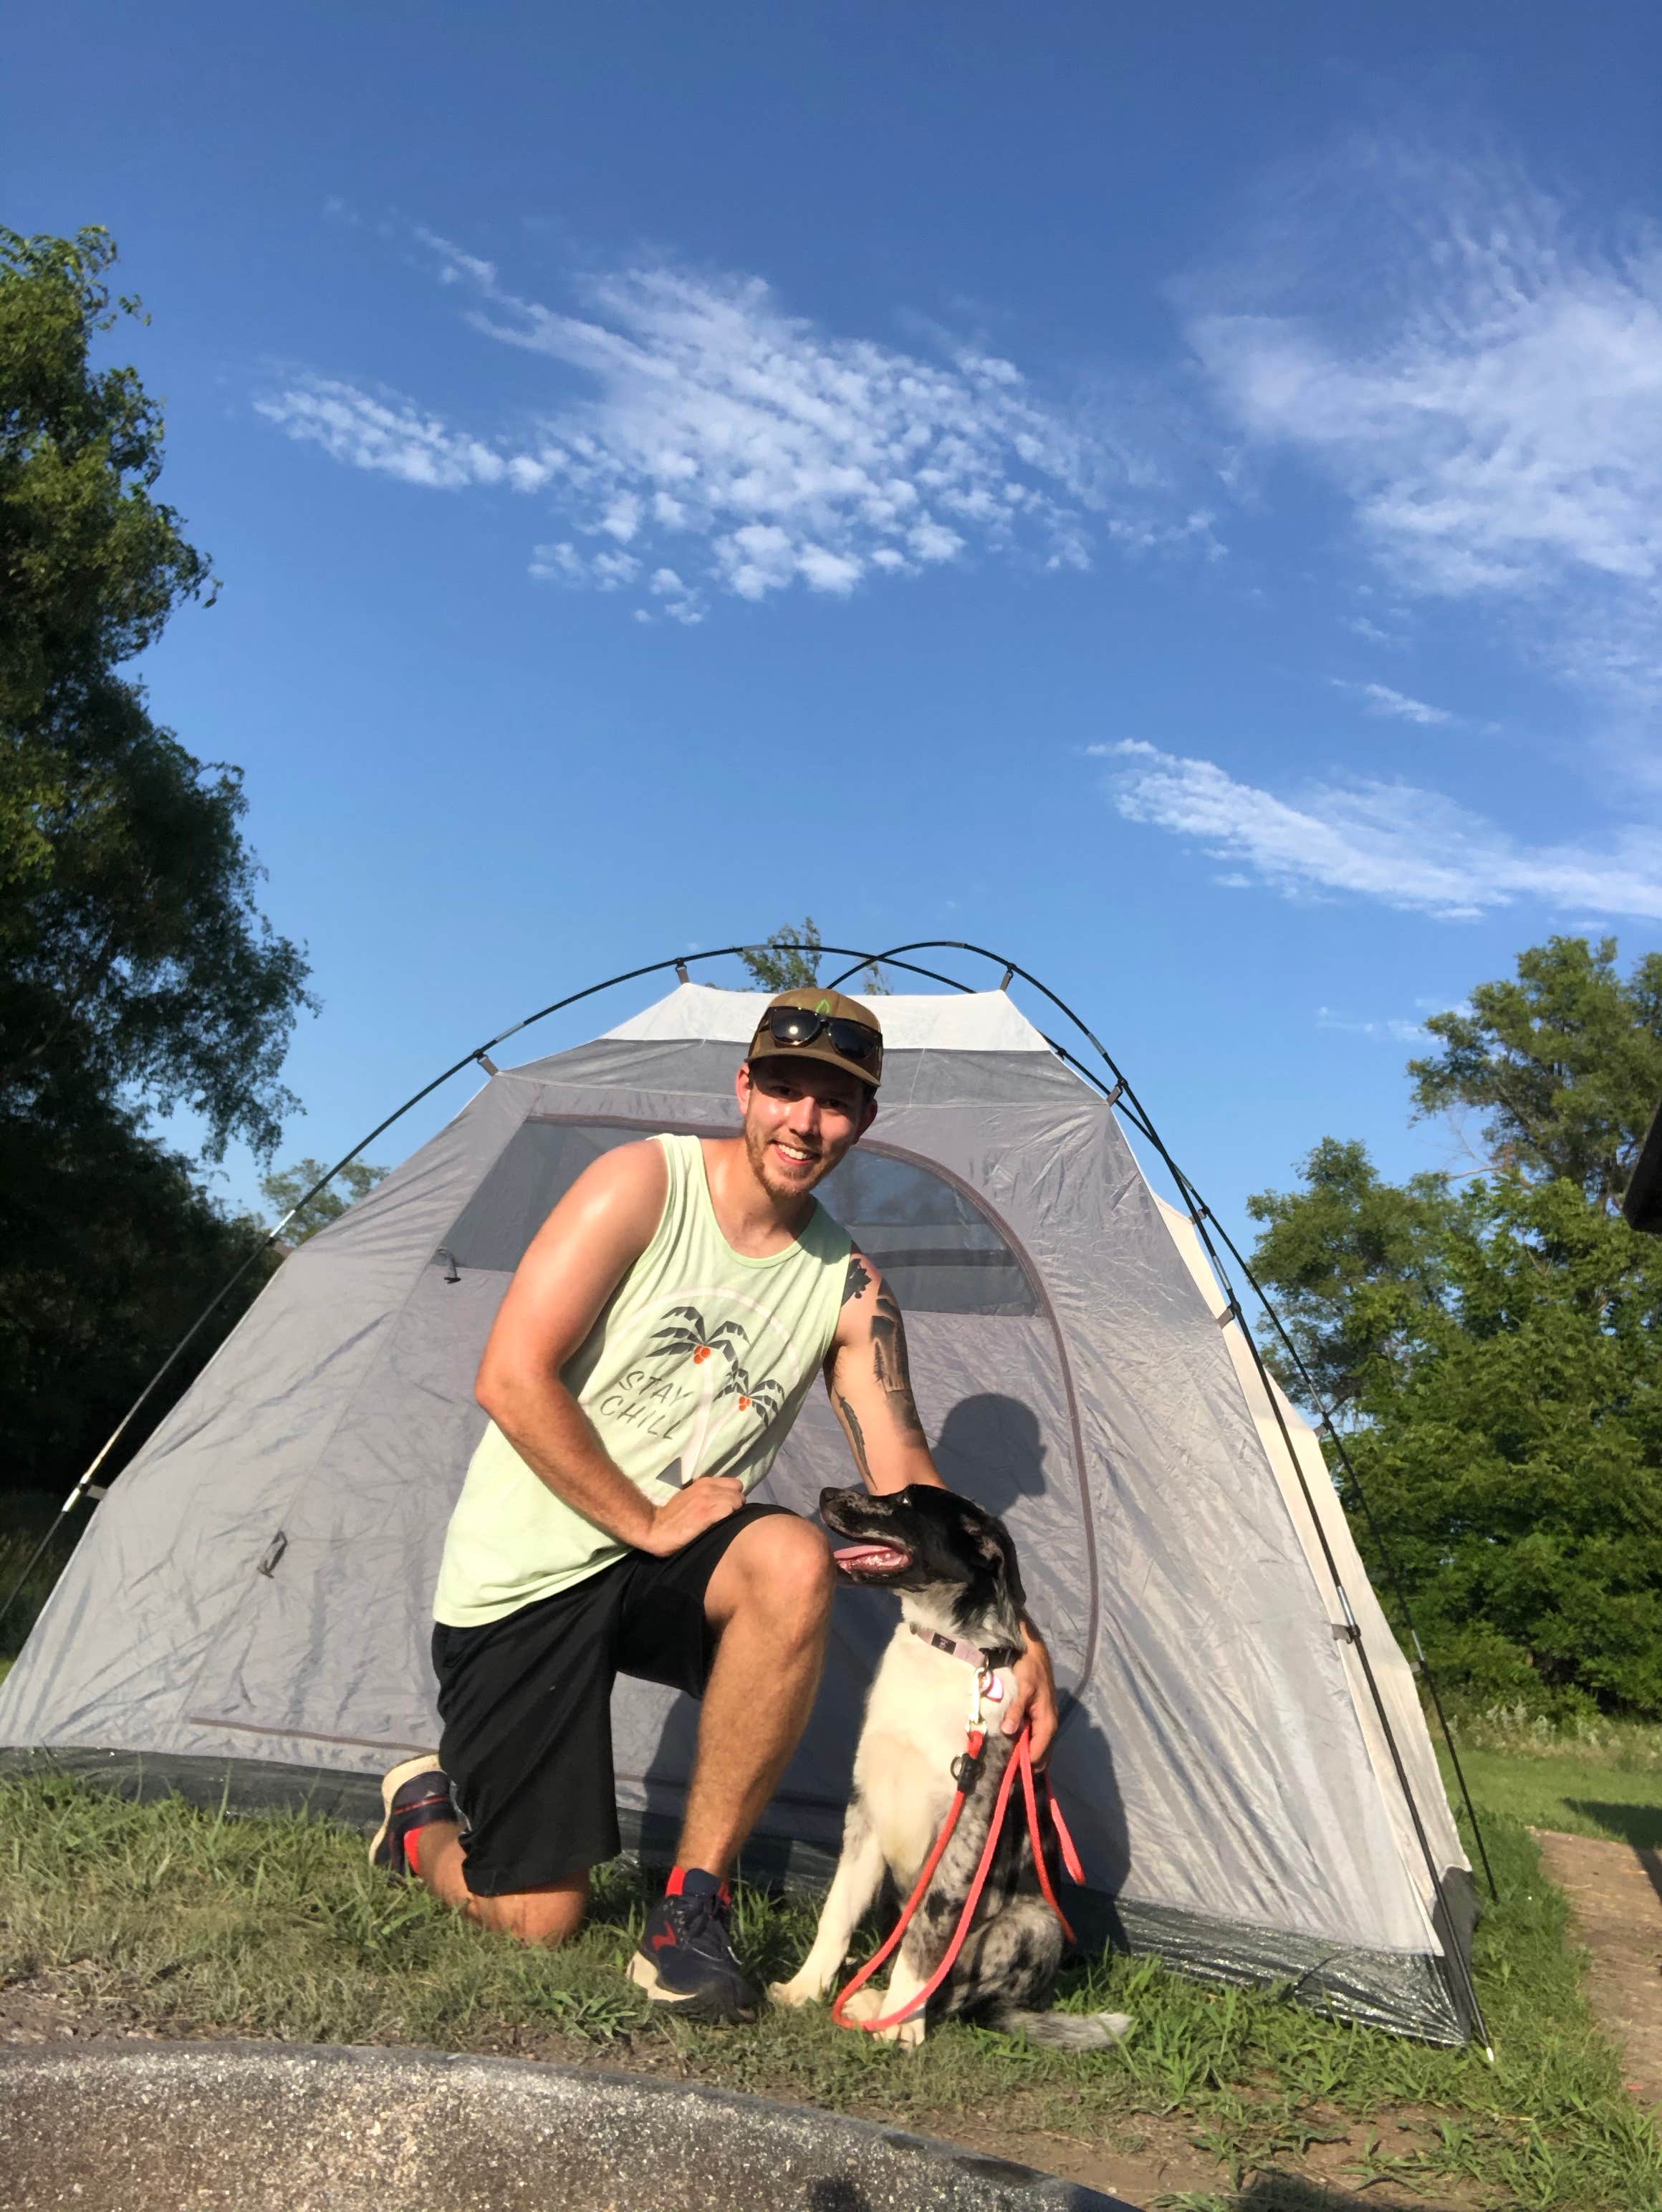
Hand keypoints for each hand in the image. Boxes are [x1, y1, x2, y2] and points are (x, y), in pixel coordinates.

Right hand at [640, 1474, 744, 1555]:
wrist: (654, 1527)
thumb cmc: (673, 1516)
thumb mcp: (691, 1497)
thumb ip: (707, 1494)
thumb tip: (726, 1499)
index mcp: (705, 1482)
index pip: (735, 1484)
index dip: (734, 1497)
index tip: (729, 1508)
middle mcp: (707, 1488)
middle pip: (739, 1493)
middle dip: (736, 1506)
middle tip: (726, 1518)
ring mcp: (707, 1500)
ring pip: (737, 1502)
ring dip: (734, 1514)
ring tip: (723, 1524)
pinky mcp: (706, 1514)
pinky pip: (729, 1511)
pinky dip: (729, 1520)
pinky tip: (720, 1527)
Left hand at [1002, 1626, 1057, 1767]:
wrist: (1036, 1655)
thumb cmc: (1030, 1670)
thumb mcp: (1022, 1688)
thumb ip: (1016, 1709)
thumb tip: (1008, 1731)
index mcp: (1047, 1723)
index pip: (1038, 1753)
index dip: (1024, 1765)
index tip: (1007, 1772)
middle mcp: (1049, 1727)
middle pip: (1041, 1756)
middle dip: (1026, 1766)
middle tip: (1005, 1771)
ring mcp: (1045, 1724)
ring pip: (1038, 1749)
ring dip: (1025, 1757)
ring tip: (1007, 1764)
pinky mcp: (1040, 1719)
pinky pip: (1035, 1740)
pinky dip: (1026, 1747)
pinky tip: (1012, 1747)